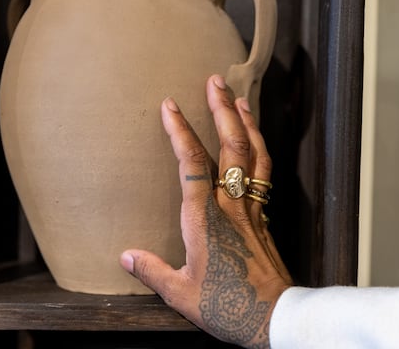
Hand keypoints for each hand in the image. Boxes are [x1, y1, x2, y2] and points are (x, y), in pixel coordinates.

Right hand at [120, 75, 292, 347]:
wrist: (273, 317)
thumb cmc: (225, 305)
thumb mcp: (179, 292)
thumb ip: (151, 270)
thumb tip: (125, 256)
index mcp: (205, 218)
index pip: (192, 162)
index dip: (181, 131)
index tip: (171, 105)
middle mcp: (231, 204)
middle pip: (230, 147)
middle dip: (222, 110)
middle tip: (215, 81)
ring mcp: (252, 208)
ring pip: (253, 156)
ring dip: (247, 124)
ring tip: (241, 99)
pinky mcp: (264, 217)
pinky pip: (264, 174)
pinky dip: (259, 151)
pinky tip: (255, 143)